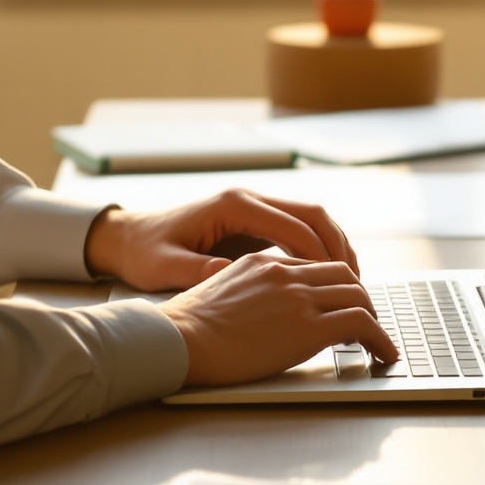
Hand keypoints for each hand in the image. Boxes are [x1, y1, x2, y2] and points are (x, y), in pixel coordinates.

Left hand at [84, 188, 356, 292]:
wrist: (128, 238)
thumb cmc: (145, 253)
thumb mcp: (166, 267)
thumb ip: (198, 272)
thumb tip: (231, 278)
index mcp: (233, 206)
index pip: (292, 225)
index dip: (319, 255)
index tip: (338, 284)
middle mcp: (249, 200)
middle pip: (313, 215)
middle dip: (338, 247)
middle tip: (356, 284)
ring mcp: (254, 210)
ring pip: (311, 221)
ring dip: (334, 248)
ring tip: (351, 283)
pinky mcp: (254, 224)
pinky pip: (298, 233)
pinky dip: (317, 252)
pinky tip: (326, 280)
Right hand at [157, 253, 399, 385]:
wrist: (177, 340)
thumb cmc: (183, 328)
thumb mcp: (213, 292)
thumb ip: (242, 291)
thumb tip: (251, 310)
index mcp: (262, 262)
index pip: (312, 265)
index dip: (332, 287)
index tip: (337, 306)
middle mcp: (285, 273)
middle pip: (343, 273)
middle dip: (359, 297)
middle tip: (364, 321)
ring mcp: (298, 297)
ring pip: (358, 295)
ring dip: (373, 318)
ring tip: (378, 341)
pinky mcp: (307, 327)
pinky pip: (361, 324)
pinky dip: (380, 338)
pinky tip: (384, 354)